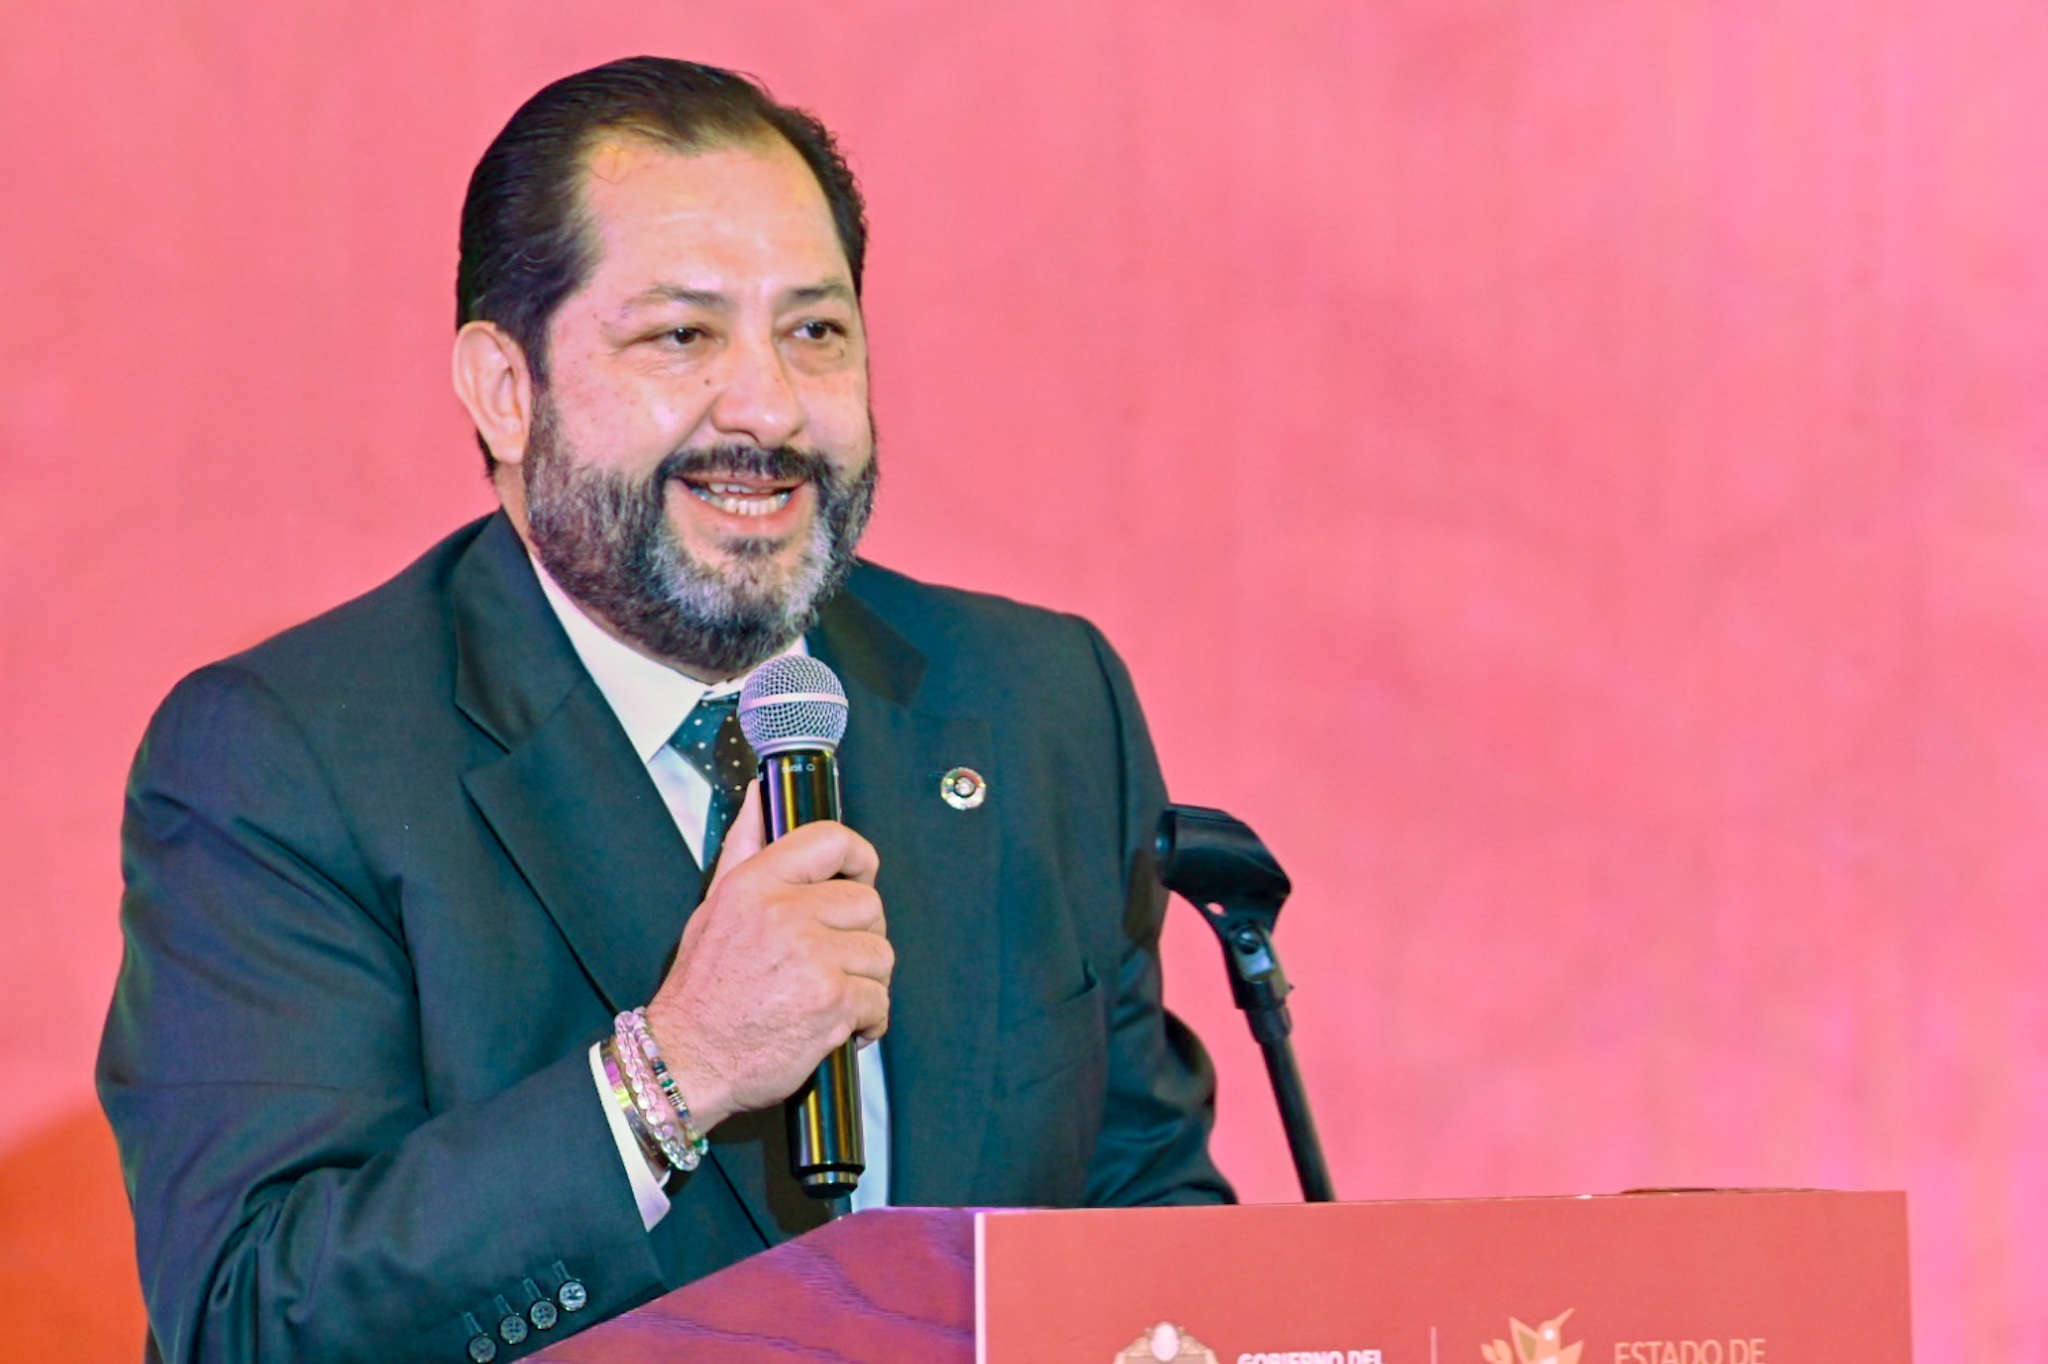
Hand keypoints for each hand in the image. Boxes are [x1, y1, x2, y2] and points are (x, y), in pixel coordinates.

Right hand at [644, 780, 888, 1134]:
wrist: (687, 1061)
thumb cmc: (702, 989)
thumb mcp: (714, 907)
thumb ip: (744, 848)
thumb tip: (761, 795)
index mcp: (756, 884)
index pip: (832, 840)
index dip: (859, 857)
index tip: (861, 876)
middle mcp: (784, 914)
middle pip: (868, 903)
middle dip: (859, 936)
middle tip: (832, 961)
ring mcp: (811, 958)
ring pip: (881, 954)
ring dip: (866, 981)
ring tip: (831, 997)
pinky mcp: (832, 1003)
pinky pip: (880, 1000)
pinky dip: (869, 1021)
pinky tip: (841, 1026)